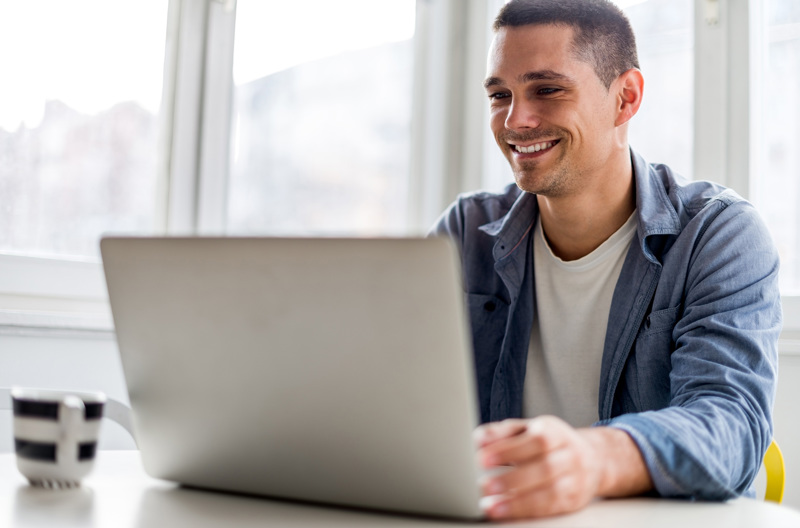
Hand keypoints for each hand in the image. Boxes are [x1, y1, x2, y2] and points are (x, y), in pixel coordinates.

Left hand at [476, 416, 651, 519]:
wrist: (593, 458)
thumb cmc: (549, 441)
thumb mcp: (528, 429)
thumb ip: (502, 432)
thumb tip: (478, 439)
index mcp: (556, 432)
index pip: (535, 440)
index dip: (509, 450)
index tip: (482, 459)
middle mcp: (570, 455)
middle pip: (545, 468)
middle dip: (512, 479)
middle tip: (484, 485)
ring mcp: (576, 480)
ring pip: (551, 493)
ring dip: (518, 502)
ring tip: (491, 506)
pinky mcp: (574, 501)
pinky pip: (552, 509)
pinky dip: (527, 512)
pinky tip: (506, 512)